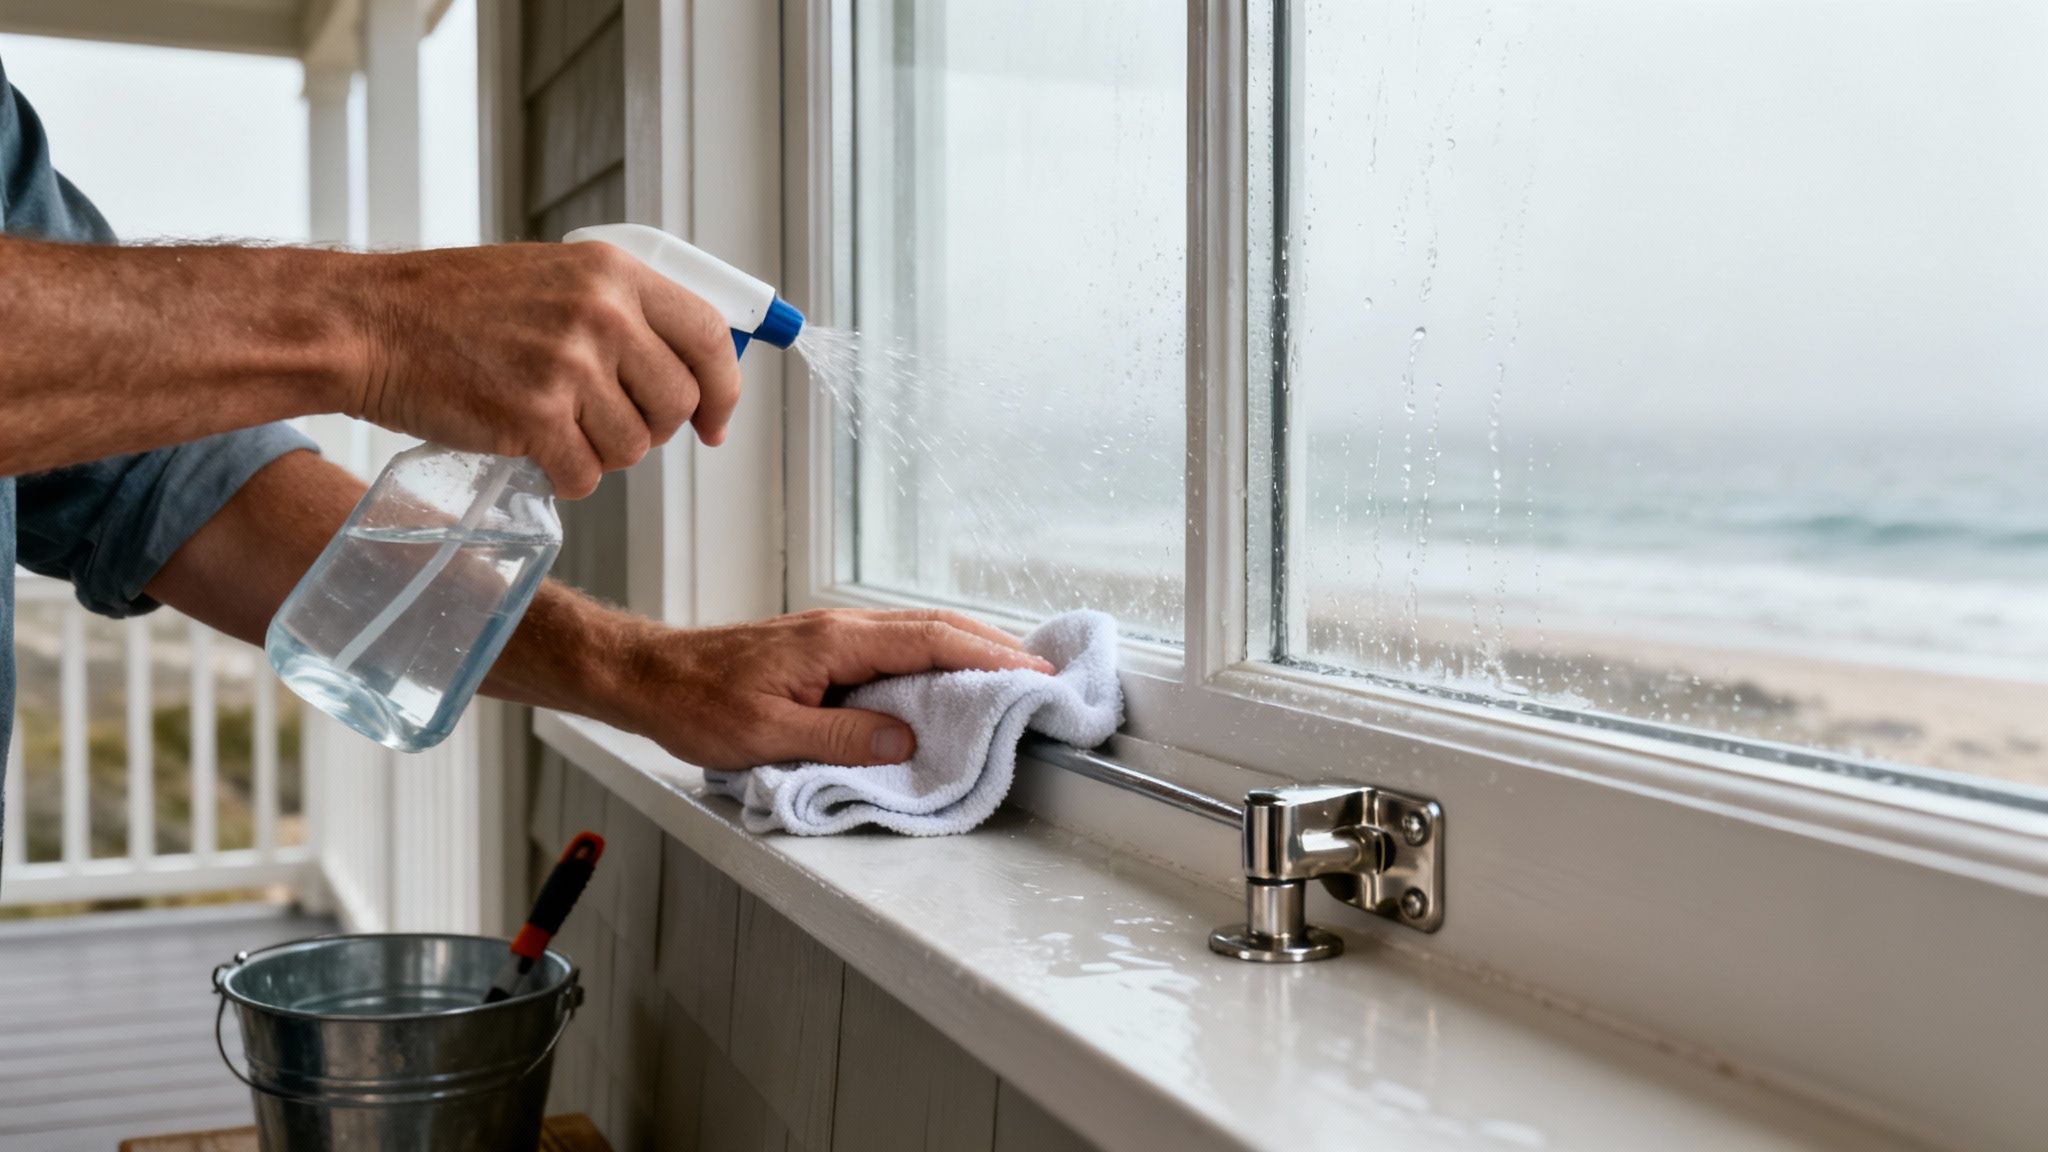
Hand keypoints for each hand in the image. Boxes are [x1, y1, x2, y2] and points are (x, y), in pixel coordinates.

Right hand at [346, 242, 741, 497]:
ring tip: (551, 424)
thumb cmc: (455, 307)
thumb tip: (689, 373)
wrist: (370, 324)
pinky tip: (531, 449)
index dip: (724, 390)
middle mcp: (600, 315)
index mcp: (613, 273)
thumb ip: (622, 315)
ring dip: (598, 452)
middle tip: (604, 424)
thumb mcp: (555, 279)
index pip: (708, 337)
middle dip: (650, 430)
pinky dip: (563, 476)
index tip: (716, 423)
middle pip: (676, 404)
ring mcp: (569, 367)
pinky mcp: (534, 417)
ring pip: (632, 448)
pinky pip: (584, 475)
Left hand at [597, 609, 1055, 770]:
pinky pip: (894, 642)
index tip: (1032, 672)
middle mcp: (841, 627)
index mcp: (837, 643)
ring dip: (966, 646)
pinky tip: (944, 673)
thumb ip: (841, 738)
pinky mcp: (822, 646)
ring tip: (1007, 670)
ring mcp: (832, 633)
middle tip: (1040, 670)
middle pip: (935, 626)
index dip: (988, 656)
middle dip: (992, 645)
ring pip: (917, 630)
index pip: (931, 641)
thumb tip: (907, 741)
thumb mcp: (768, 735)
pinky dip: (933, 652)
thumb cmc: (698, 705)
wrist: (650, 676)